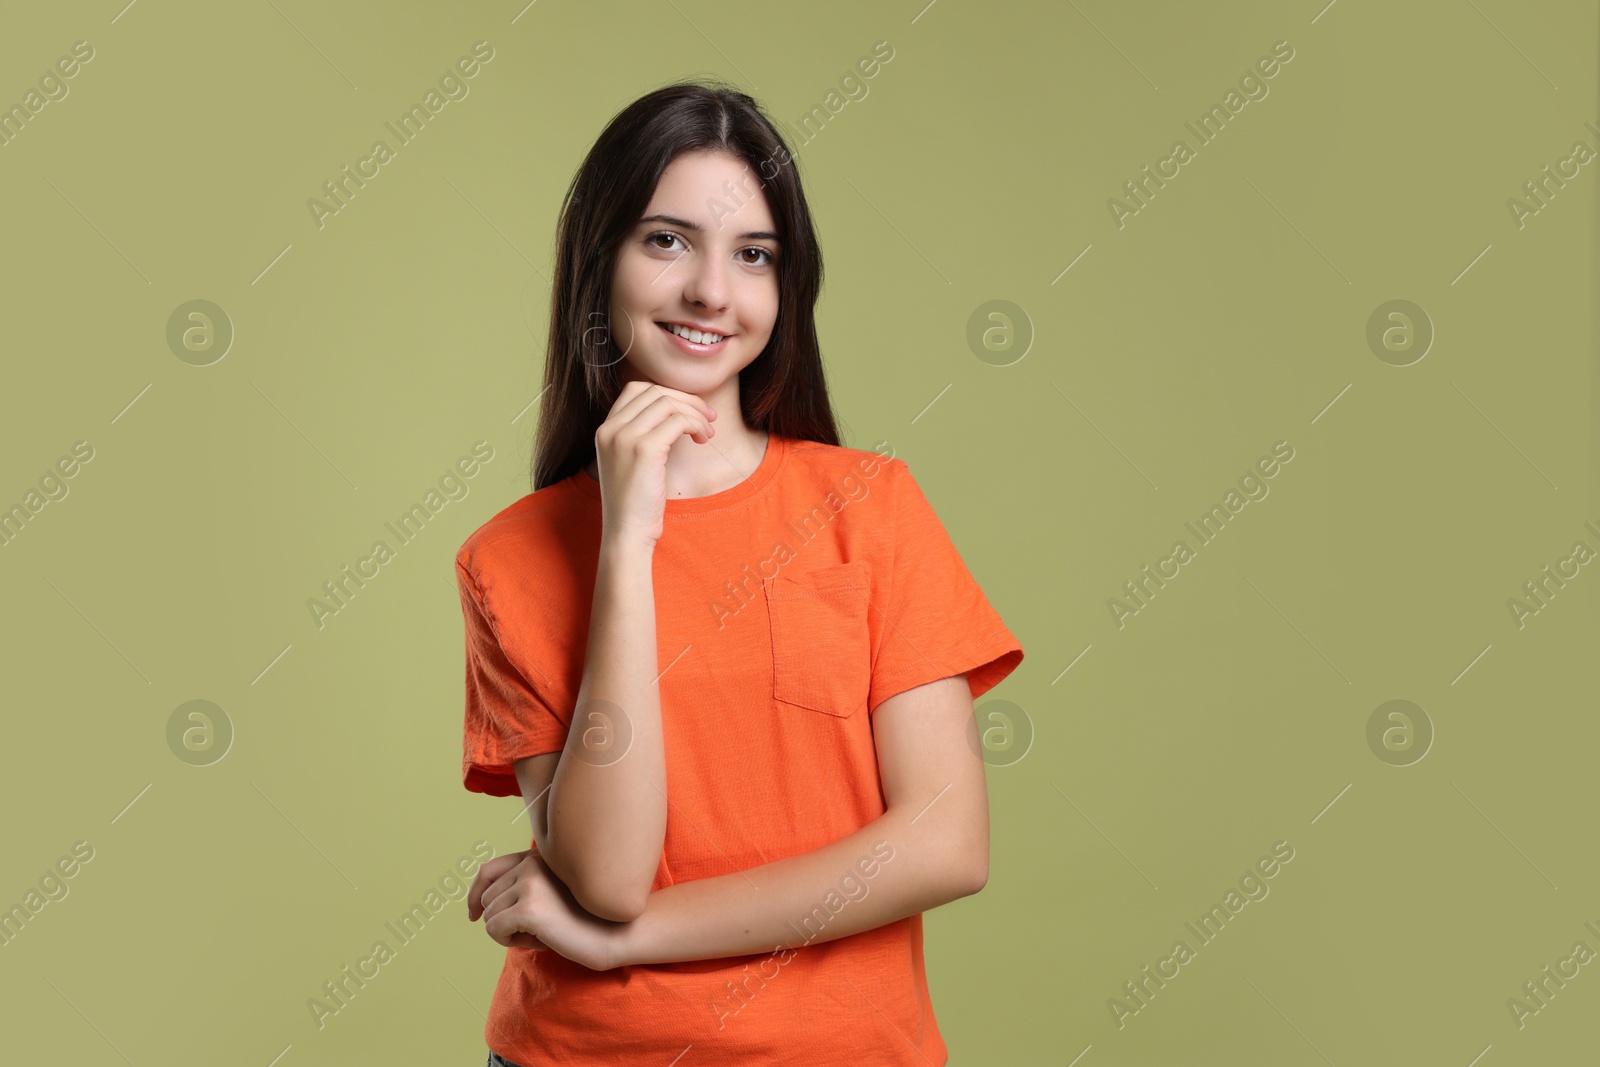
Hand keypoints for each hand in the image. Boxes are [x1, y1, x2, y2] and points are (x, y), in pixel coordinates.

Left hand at [467, 849, 632, 971]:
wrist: (614, 934)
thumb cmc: (583, 920)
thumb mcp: (550, 895)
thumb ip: (521, 888)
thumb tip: (478, 905)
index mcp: (538, 856)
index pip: (487, 869)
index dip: (475, 894)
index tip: (474, 914)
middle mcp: (532, 863)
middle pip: (486, 897)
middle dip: (502, 919)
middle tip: (535, 929)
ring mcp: (530, 883)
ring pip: (488, 915)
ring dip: (507, 932)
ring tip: (540, 932)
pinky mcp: (529, 908)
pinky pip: (493, 929)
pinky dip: (507, 941)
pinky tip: (537, 939)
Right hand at [593, 379, 716, 549]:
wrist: (626, 533)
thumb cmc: (635, 503)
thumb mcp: (630, 462)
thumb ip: (641, 436)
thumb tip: (675, 415)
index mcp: (605, 430)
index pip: (636, 389)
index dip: (668, 394)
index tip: (688, 410)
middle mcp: (611, 429)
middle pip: (655, 391)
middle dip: (687, 400)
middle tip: (708, 418)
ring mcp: (625, 437)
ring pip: (668, 403)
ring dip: (695, 414)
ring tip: (707, 434)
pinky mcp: (644, 449)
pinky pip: (678, 421)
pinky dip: (695, 425)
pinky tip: (702, 440)